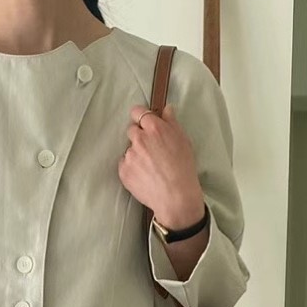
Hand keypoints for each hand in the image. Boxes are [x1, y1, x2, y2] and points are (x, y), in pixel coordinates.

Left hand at [117, 103, 206, 229]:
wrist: (176, 196)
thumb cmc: (183, 168)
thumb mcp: (183, 140)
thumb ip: (172, 122)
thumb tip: (166, 109)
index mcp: (154, 128)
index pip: (137, 112)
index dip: (140, 117)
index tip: (143, 122)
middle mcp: (139, 139)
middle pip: (131, 130)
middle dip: (139, 136)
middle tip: (150, 149)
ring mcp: (130, 155)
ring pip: (129, 149)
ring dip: (136, 154)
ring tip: (150, 167)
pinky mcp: (124, 171)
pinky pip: (124, 164)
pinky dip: (131, 168)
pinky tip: (144, 175)